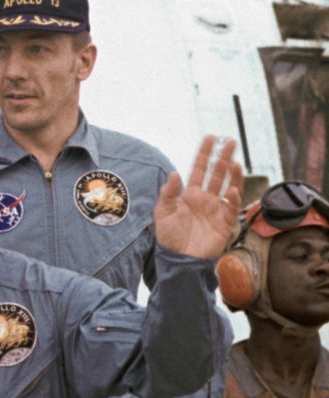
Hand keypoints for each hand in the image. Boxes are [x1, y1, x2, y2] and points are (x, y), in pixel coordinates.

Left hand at [154, 136, 242, 257]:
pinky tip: (231, 190)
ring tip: (235, 162)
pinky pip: (231, 209)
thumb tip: (174, 173)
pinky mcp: (224, 224)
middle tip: (230, 141)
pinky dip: (232, 199)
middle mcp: (206, 199)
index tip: (210, 138)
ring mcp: (217, 210)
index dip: (204, 154)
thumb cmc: (169, 236)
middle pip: (217, 174)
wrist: (178, 259)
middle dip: (224, 158)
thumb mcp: (162, 212)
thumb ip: (168, 193)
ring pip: (228, 187)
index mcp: (190, 194)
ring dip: (233, 175)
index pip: (199, 169)